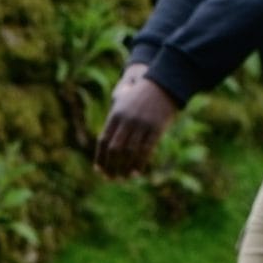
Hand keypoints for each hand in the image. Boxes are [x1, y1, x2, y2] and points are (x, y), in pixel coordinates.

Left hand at [95, 65, 178, 179]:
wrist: (163, 84)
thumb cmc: (140, 94)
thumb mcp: (121, 102)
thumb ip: (113, 119)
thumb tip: (105, 142)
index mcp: (115, 115)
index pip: (103, 141)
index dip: (100, 158)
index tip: (99, 170)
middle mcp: (126, 121)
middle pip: (114, 149)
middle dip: (111, 166)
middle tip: (111, 179)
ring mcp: (141, 125)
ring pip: (129, 152)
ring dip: (125, 168)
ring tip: (123, 178)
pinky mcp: (155, 128)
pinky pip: (146, 150)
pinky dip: (139, 163)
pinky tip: (136, 172)